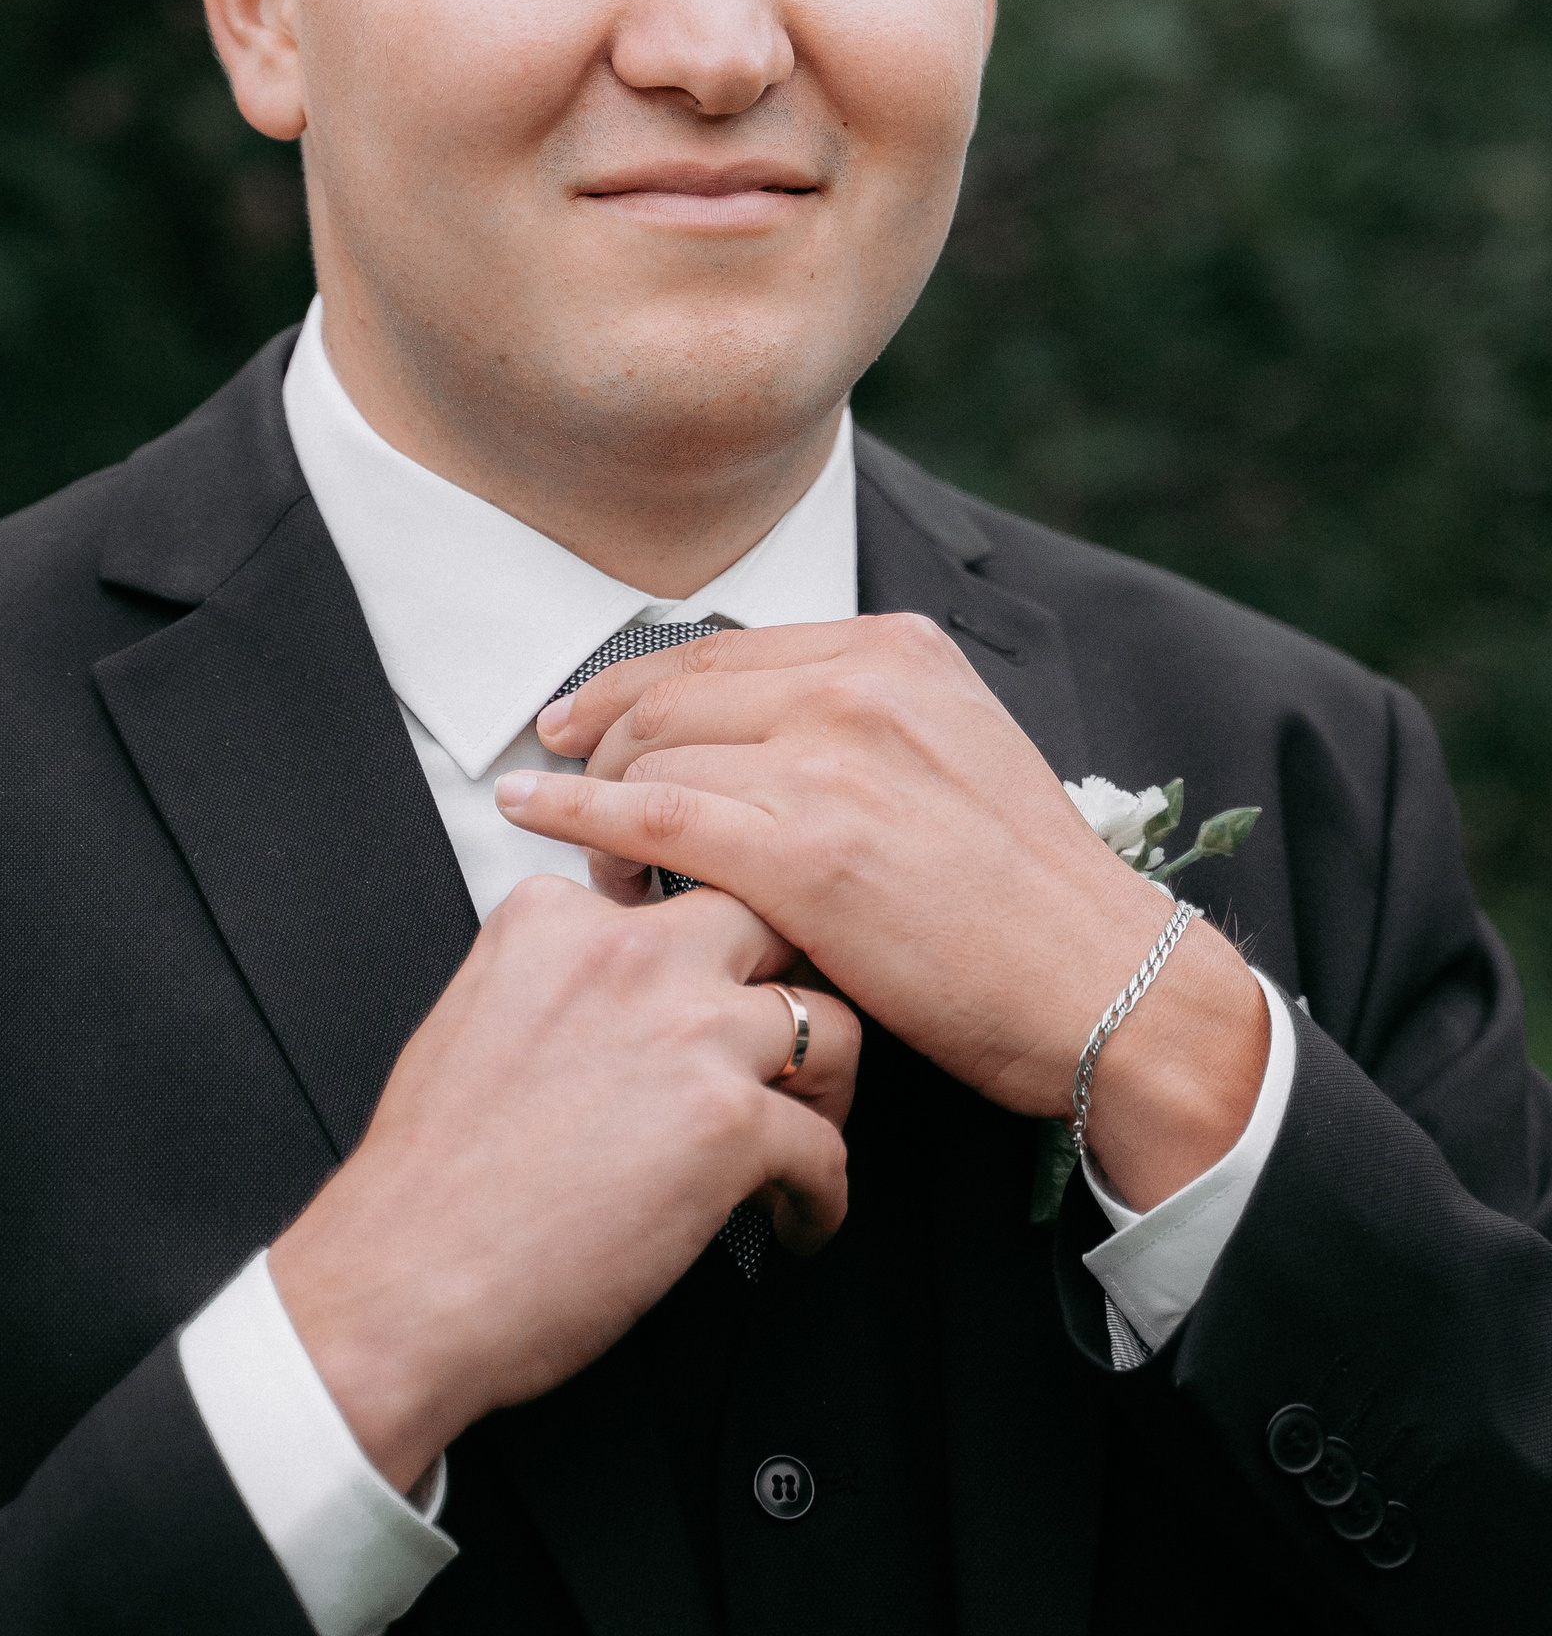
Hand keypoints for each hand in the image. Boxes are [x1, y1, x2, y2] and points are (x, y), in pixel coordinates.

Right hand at [268, 874, 859, 1491]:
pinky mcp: (731, 1124)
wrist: (406, 1278)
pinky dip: (821, 1196)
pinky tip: (795, 1219)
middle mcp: (631, 954)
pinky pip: (825, 1146)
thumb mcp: (474, 1017)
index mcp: (554, 919)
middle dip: (799, 976)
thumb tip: (615, 1005)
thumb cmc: (429, 1178)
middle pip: (773, 922)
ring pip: (829, 1023)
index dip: (708, 952)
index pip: (674, 892)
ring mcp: (689, 1031)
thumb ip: (554, 978)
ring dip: (831, 1086)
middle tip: (796, 1037)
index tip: (714, 992)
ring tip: (813, 1127)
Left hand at [498, 616, 1267, 1209]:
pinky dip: (577, 820)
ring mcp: (830, 764)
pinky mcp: (804, 853)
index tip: (581, 718)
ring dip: (599, 804)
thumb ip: (857, 721)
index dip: (633, 686)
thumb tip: (738, 728)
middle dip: (603, 745)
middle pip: (672, 694)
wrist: (1100, 985)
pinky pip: (650, 820)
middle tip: (566, 791)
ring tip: (592, 863)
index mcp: (895, 650)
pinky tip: (535, 824)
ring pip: (655, 756)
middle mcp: (859, 686)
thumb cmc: (1024, 899)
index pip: (720, 651)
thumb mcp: (952, 753)